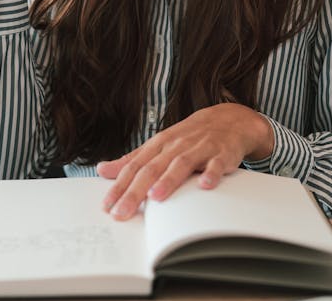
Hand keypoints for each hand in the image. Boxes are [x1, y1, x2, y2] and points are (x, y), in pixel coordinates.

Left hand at [96, 103, 273, 219]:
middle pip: (152, 168)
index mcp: (159, 144)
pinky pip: (217, 164)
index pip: (134, 167)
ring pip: (181, 164)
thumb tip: (103, 170)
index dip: (120, 186)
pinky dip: (211, 173)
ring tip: (155, 197)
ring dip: (168, 180)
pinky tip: (205, 185)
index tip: (107, 206)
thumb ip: (132, 160)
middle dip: (135, 191)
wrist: (228, 119)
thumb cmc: (189, 137)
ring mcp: (199, 148)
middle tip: (122, 212)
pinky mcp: (221, 153)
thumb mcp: (158, 145)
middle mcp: (176, 145)